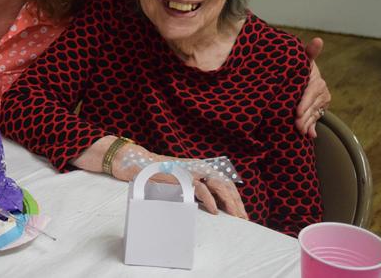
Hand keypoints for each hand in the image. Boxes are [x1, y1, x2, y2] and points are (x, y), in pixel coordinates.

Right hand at [111, 144, 247, 219]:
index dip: (234, 197)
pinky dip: (209, 200)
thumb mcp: (179, 182)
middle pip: (225, 183)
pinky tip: (214, 211)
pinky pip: (200, 188)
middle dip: (236, 202)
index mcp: (200, 168)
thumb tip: (209, 205)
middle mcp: (198, 167)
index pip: (224, 182)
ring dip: (228, 202)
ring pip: (218, 185)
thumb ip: (193, 189)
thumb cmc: (156, 174)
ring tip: (235, 216)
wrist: (136, 162)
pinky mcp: (182, 175)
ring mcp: (190, 170)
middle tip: (243, 218)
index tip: (240, 212)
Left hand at [296, 37, 330, 137]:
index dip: (305, 103)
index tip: (297, 112)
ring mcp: (321, 102)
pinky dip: (312, 128)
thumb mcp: (301, 60)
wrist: (299, 76)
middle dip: (305, 116)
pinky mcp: (318, 110)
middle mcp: (321, 91)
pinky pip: (316, 120)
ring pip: (315, 114)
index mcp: (316, 80)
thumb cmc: (297, 67)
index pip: (312, 92)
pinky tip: (310, 135)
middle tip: (296, 125)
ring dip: (308, 123)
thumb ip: (308, 52)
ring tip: (301, 131)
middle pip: (313, 106)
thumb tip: (318, 40)